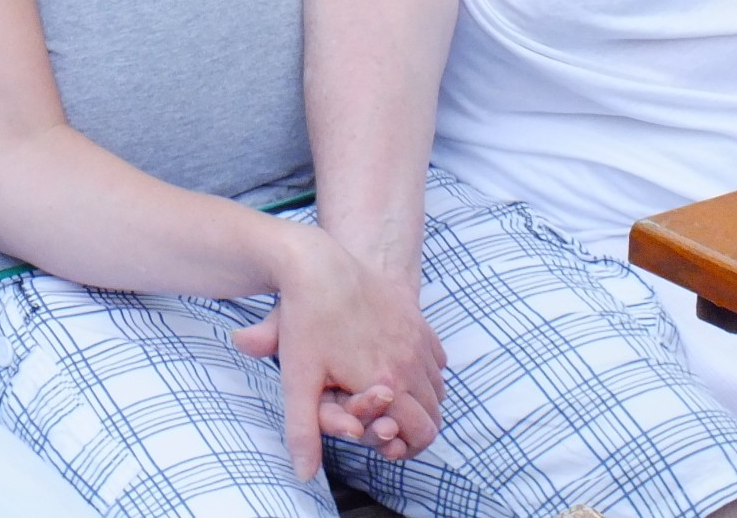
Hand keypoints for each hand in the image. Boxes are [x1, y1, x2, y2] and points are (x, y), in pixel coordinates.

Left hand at [234, 226, 446, 478]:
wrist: (317, 262)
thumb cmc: (305, 320)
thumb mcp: (298, 379)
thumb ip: (303, 431)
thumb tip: (302, 475)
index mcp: (387, 382)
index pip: (420, 432)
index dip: (406, 446)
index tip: (383, 440)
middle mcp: (410, 361)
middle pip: (435, 413)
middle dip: (415, 427)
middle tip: (386, 427)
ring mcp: (416, 337)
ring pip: (438, 386)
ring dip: (422, 399)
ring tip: (392, 402)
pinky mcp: (415, 317)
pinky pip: (436, 357)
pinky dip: (425, 371)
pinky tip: (400, 370)